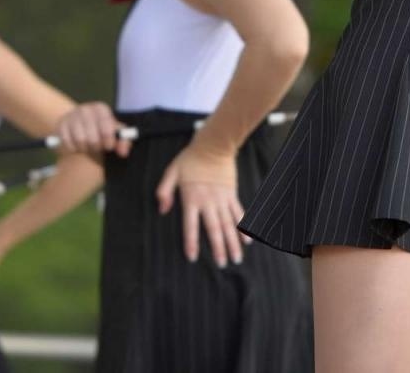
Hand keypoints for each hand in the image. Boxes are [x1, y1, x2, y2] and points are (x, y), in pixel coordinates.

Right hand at [55, 101, 131, 158]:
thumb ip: (123, 141)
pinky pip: (67, 143)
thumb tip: (123, 152)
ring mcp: (71, 116)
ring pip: (80, 140)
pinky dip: (73, 149)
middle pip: (92, 136)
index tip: (109, 147)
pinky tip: (77, 146)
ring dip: (85, 148)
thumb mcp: (113, 133)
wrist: (78, 125)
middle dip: (96, 146)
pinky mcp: (60, 125)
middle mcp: (85, 109)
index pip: (105, 122)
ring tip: (87, 147)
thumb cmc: (100, 130)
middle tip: (97, 148)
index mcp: (100, 108)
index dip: (108, 137)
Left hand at [155, 140, 242, 267]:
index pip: (190, 225)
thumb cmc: (190, 158)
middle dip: (218, 248)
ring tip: (236, 258)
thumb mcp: (171, 171)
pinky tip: (247, 240)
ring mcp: (222, 198)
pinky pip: (238, 213)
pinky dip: (243, 227)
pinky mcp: (231, 194)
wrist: (213, 145)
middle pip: (214, 229)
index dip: (191, 242)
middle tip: (222, 265)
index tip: (193, 258)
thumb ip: (164, 190)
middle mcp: (208, 201)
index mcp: (191, 198)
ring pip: (228, 224)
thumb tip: (162, 209)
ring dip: (233, 242)